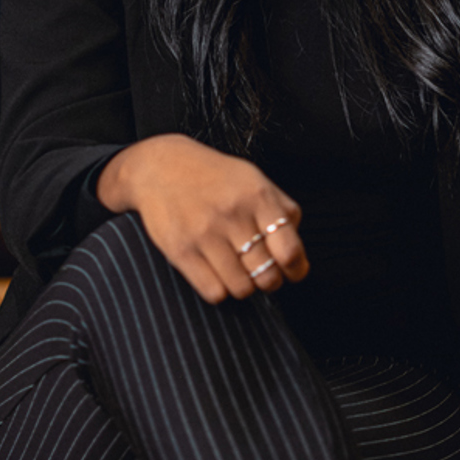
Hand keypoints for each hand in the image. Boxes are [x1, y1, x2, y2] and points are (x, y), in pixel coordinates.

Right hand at [96, 133, 308, 302]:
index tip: (293, 272)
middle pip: (267, 275)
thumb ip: (282, 210)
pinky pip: (214, 292)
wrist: (160, 166)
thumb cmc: (214, 176)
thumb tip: (299, 253)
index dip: (296, 269)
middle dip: (270, 280)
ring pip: (241, 289)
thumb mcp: (254, 179)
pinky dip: (220, 290)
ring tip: (238, 271)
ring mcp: (205, 234)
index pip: (289, 249)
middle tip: (263, 273)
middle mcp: (233, 215)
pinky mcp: (180, 251)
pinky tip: (217, 273)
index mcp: (257, 196)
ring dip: (245, 286)